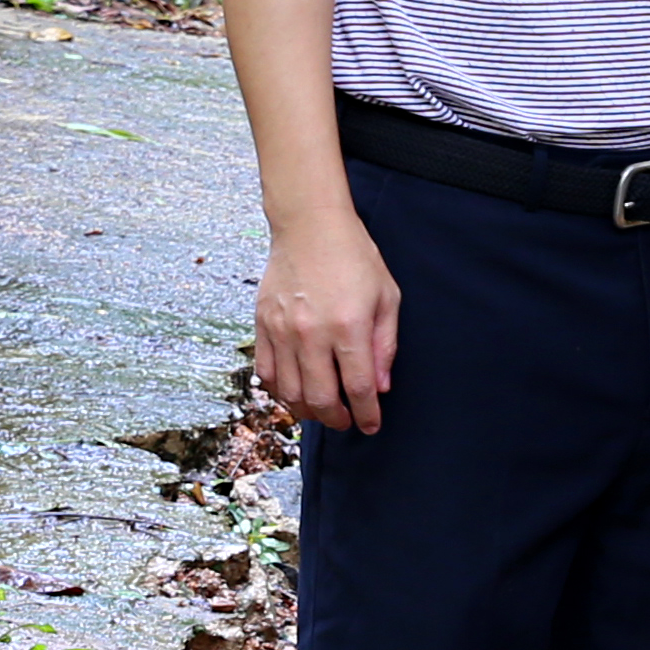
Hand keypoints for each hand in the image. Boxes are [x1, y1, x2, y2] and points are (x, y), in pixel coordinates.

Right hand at [252, 213, 399, 433]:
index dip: (367, 414)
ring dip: (308, 411)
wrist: (310, 225)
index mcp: (349, 325)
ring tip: (322, 410)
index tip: (371, 424)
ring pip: (290, 393)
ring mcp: (282, 330)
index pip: (358, 387)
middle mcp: (312, 332)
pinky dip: (280, 392)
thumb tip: (381, 387)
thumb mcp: (386, 296)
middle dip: (337, 419)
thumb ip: (384, 345)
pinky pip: (266, 373)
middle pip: (321, 398)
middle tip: (347, 421)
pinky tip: (295, 392)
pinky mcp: (262, 324)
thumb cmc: (353, 256)